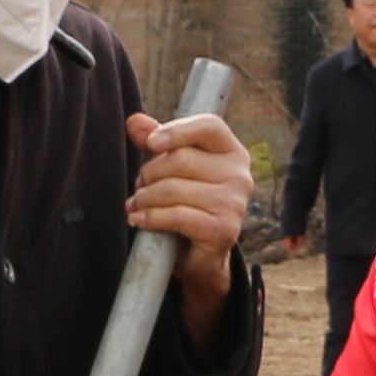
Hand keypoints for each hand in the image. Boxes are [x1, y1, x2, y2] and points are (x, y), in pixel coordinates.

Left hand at [124, 111, 254, 317]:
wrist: (200, 254)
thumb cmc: (187, 203)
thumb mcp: (170, 168)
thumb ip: (155, 142)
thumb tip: (136, 121)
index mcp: (232, 152)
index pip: (208, 126)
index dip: (176, 130)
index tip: (151, 143)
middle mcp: (239, 176)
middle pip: (182, 159)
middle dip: (150, 173)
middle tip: (140, 187)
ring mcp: (234, 204)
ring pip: (174, 189)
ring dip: (145, 198)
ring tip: (137, 205)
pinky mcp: (224, 230)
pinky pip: (177, 216)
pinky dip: (151, 218)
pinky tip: (138, 219)